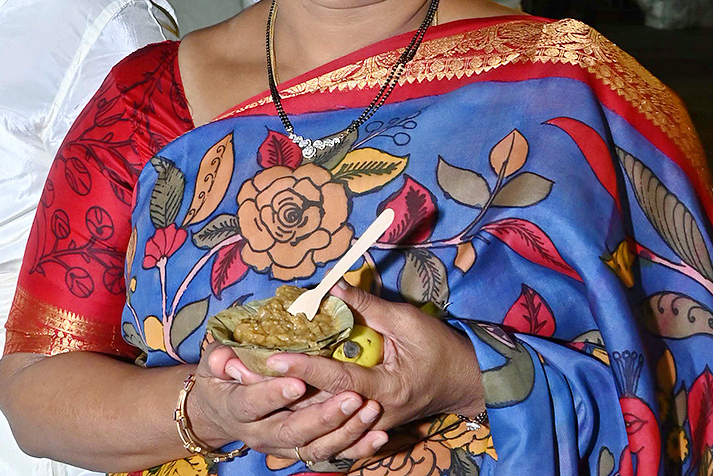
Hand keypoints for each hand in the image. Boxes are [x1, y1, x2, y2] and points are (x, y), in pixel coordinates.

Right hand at [186, 343, 386, 463]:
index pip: (253, 404)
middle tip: (351, 397)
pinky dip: (357, 448)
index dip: (273, 395)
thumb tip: (225, 358)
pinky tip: (379, 436)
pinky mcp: (302, 450)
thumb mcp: (213, 363)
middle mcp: (259, 434)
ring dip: (345, 431)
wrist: (222, 413)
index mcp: (236, 408)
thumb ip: (220, 358)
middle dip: (323, 416)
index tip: (297, 382)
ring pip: (315, 447)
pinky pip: (332, 454)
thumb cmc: (221, 379)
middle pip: (291, 431)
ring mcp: (283, 446)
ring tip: (370, 410)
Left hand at [265, 282, 484, 435]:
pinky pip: (332, 423)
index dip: (305, 366)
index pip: (337, 379)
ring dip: (290, 403)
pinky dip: (307, 412)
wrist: (465, 382)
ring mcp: (369, 424)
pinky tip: (280, 400)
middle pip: (321, 407)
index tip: (276, 355)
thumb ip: (369, 307)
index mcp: (387, 389)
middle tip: (248, 374)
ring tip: (255, 385)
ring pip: (322, 421)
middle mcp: (374, 414)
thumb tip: (333, 287)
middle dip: (285, 390)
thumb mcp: (408, 322)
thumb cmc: (440, 348)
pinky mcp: (365, 423)